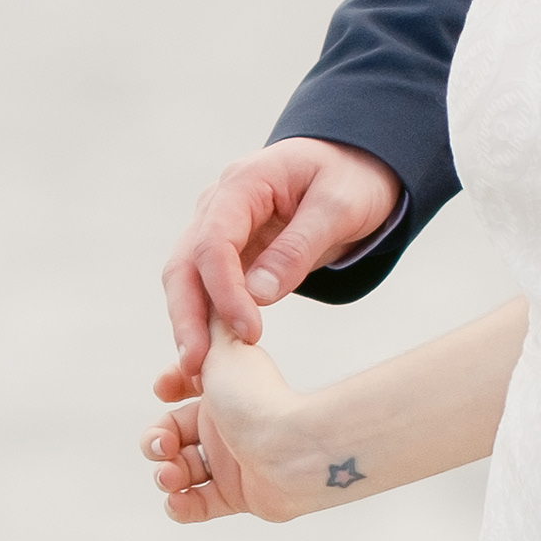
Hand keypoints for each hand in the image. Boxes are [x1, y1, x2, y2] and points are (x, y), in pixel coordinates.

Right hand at [143, 329, 315, 524]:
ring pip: (179, 472)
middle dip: (156, 441)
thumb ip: (210, 320)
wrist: (291, 445)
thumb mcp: (224, 347)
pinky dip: (181, 506)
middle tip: (163, 445)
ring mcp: (231, 462)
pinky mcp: (237, 495)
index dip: (166, 392)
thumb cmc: (255, 396)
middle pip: (171, 436)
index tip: (163, 389)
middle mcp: (225, 427)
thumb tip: (210, 288)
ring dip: (165, 474)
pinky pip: (196, 506)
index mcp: (221, 392)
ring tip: (171, 474)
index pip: (179, 394)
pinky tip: (178, 499)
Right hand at [157, 136, 402, 389]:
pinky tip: (209, 360)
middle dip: (187, 317)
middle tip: (198, 366)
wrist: (355, 166)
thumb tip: (258, 295)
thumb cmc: (351, 178)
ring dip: (189, 326)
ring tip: (198, 374)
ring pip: (187, 281)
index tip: (249, 332)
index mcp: (243, 184)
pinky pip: (205, 290)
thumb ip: (298, 247)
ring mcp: (217, 228)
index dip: (225, 291)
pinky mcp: (227, 253)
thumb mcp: (339, 207)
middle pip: (185, 265)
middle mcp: (217, 204)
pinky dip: (204, 323)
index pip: (215, 242)